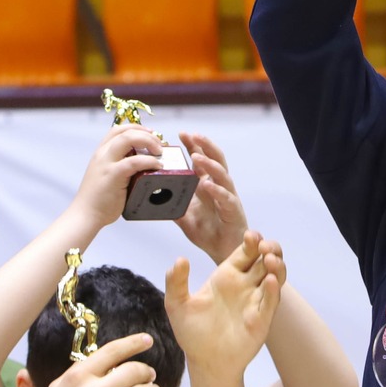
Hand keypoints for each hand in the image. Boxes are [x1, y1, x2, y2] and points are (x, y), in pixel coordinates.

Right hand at [70, 124, 165, 229]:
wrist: (85, 215)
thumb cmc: (99, 199)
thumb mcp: (107, 176)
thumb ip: (120, 167)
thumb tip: (143, 165)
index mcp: (101, 153)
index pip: (118, 129)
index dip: (137, 128)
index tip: (150, 134)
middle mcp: (102, 154)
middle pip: (126, 131)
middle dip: (147, 133)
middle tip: (160, 145)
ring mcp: (107, 163)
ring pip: (129, 139)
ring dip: (149, 141)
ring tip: (160, 152)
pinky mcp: (113, 175)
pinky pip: (134, 161)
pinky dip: (149, 161)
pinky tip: (157, 166)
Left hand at [164, 231, 282, 386]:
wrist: (205, 363)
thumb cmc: (191, 333)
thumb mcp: (177, 304)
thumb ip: (176, 282)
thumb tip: (179, 259)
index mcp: (227, 275)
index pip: (245, 251)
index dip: (252, 241)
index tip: (250, 235)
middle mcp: (245, 285)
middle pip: (265, 259)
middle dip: (269, 249)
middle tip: (264, 246)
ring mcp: (256, 301)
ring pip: (275, 276)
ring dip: (277, 266)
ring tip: (270, 259)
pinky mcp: (262, 319)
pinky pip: (271, 301)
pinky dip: (273, 289)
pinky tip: (269, 280)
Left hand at [175, 132, 247, 262]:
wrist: (222, 252)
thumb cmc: (208, 232)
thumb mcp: (184, 217)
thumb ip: (172, 205)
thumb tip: (151, 197)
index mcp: (207, 185)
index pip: (201, 160)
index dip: (193, 146)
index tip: (181, 134)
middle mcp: (219, 186)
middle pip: (215, 159)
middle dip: (204, 146)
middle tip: (192, 135)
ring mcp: (228, 197)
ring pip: (222, 174)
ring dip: (210, 164)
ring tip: (197, 156)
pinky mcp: (233, 210)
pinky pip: (226, 197)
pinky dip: (217, 190)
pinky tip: (207, 185)